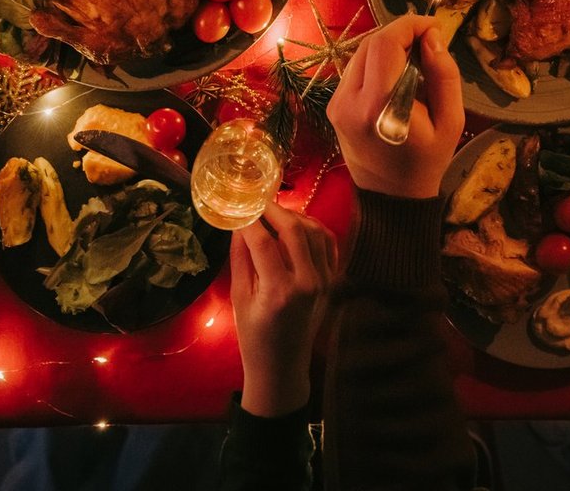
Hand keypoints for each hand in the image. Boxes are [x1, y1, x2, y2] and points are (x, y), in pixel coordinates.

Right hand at [230, 202, 336, 417]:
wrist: (283, 367)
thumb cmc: (254, 336)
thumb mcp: (239, 297)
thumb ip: (241, 257)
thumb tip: (238, 223)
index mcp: (279, 291)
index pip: (262, 241)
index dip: (248, 219)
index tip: (238, 205)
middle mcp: (307, 282)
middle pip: (294, 229)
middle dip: (274, 209)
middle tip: (257, 200)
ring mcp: (324, 281)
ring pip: (315, 231)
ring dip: (294, 215)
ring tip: (274, 211)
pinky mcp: (331, 281)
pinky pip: (328, 243)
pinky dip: (313, 228)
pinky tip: (296, 225)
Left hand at [327, 16, 464, 199]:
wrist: (392, 197)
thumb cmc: (427, 161)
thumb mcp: (451, 120)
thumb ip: (444, 75)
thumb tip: (432, 37)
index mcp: (379, 107)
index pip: (386, 44)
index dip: (410, 25)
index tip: (434, 26)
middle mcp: (350, 102)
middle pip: (370, 44)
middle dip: (400, 32)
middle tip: (428, 39)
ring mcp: (337, 104)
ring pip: (359, 53)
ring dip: (388, 46)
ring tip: (415, 56)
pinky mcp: (334, 107)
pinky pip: (354, 70)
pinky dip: (376, 62)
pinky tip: (397, 73)